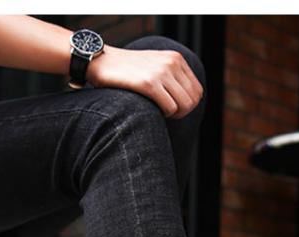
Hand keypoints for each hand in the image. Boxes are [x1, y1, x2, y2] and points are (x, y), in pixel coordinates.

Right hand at [86, 45, 203, 118]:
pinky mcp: (148, 83)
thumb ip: (172, 77)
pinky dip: (164, 115)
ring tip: (159, 111)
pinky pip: (169, 108)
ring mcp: (161, 72)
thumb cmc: (126, 70)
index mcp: (176, 58)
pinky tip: (152, 110)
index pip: (197, 90)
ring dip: (173, 115)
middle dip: (182, 112)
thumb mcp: (154, 65)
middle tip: (166, 113)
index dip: (187, 105)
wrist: (101, 62)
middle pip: (192, 100)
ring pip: (183, 105)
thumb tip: (188, 102)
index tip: (173, 108)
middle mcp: (171, 63)